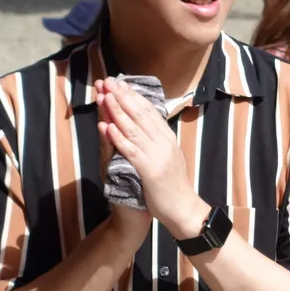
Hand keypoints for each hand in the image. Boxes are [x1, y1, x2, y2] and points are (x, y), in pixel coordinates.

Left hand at [95, 78, 207, 237]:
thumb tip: (148, 124)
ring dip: (118, 111)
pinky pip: (131, 151)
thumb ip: (158, 140)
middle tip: (108, 81)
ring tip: (105, 96)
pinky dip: (119, 138)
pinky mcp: (150, 171)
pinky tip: (107, 127)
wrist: (184, 209)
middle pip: (141, 115)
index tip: (120, 82)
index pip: (149, 111)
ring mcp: (157, 156)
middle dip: (123, 96)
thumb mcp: (168, 157)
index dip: (133, 96)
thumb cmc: (173, 186)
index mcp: (168, 139)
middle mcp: (164, 143)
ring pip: (134, 128)